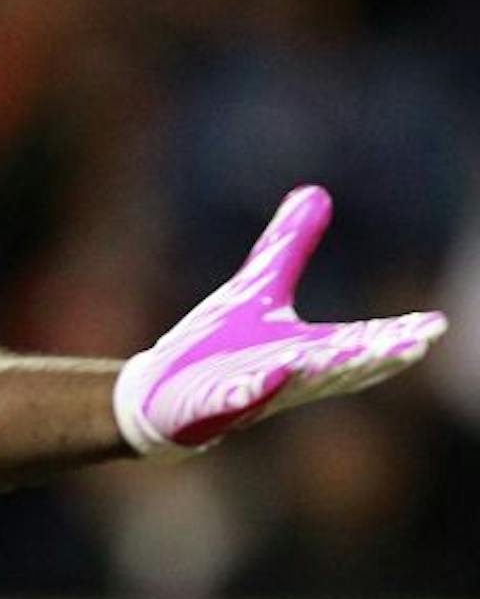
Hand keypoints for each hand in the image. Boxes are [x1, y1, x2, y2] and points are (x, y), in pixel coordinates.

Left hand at [114, 185, 446, 460]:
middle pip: (341, 366)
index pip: (362, 341)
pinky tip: (271, 376)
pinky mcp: (215, 406)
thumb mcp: (258, 288)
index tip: (435, 325)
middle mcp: (290, 375)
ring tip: (356, 355)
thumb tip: (318, 192)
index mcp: (309, 350)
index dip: (398, 335)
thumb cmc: (217, 347)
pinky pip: (239, 400)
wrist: (163, 394)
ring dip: (324, 371)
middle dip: (377, 355)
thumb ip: (289, 245)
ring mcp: (253, 392)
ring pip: (296, 383)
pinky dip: (254, 390)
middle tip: (415, 343)